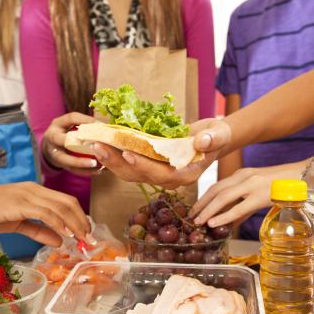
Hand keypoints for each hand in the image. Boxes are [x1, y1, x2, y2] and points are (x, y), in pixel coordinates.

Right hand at [0, 181, 90, 245]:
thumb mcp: (17, 223)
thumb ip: (39, 230)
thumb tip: (59, 240)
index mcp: (35, 192)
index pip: (66, 201)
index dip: (80, 217)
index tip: (87, 234)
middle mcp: (34, 190)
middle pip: (68, 202)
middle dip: (82, 221)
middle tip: (90, 239)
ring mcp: (26, 195)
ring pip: (60, 207)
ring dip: (75, 224)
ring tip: (82, 239)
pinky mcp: (18, 204)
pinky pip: (44, 212)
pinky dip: (58, 223)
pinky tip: (65, 234)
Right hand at [42, 112, 98, 174]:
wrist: (50, 147)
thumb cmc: (66, 133)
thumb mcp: (71, 124)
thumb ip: (85, 124)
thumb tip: (105, 126)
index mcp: (58, 124)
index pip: (72, 118)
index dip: (86, 121)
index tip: (101, 126)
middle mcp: (53, 137)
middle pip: (63, 140)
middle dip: (78, 143)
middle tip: (95, 147)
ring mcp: (54, 152)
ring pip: (66, 159)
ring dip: (82, 163)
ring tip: (97, 164)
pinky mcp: (59, 164)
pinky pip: (72, 169)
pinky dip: (85, 171)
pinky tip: (98, 171)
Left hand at [91, 118, 231, 188]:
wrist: (212, 139)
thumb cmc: (216, 136)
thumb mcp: (218, 135)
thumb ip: (212, 139)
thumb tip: (201, 141)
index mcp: (185, 175)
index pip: (162, 174)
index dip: (144, 166)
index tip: (128, 153)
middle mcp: (169, 179)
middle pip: (139, 175)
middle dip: (118, 163)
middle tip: (100, 147)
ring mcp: (158, 174)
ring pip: (130, 173)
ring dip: (111, 161)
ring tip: (95, 146)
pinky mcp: (150, 166)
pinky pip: (129, 165)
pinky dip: (115, 156)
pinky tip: (102, 144)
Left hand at [190, 163, 305, 227]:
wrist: (305, 178)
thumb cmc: (283, 186)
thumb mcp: (258, 192)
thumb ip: (242, 206)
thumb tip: (228, 222)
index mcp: (242, 174)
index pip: (217, 186)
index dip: (203, 198)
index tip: (194, 209)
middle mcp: (244, 177)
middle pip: (215, 190)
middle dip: (201, 204)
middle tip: (191, 217)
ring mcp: (252, 185)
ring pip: (223, 197)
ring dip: (208, 210)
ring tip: (198, 222)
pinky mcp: (260, 195)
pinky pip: (238, 207)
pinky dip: (223, 215)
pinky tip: (214, 222)